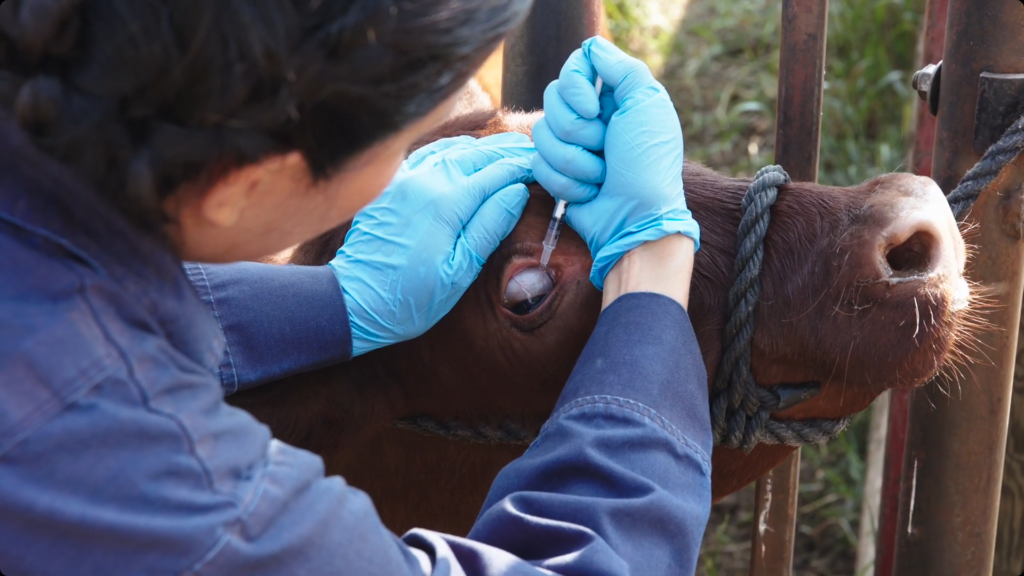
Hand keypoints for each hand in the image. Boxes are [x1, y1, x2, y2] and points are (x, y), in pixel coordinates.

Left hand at [329, 133, 534, 355]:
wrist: (354, 300)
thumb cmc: (410, 297)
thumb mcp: (460, 271)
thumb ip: (490, 226)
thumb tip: (516, 191)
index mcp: (446, 201)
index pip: (497, 173)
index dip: (522, 168)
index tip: (544, 166)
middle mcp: (424, 179)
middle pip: (477, 155)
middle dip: (507, 152)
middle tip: (534, 152)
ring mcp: (404, 178)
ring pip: (453, 150)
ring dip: (482, 148)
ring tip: (507, 149)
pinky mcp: (391, 185)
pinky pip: (429, 155)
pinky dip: (454, 151)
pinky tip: (465, 154)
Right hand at [531, 36, 699, 289]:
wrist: (635, 220)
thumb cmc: (648, 165)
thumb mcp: (647, 106)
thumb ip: (622, 69)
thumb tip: (592, 46)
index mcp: (613, 96)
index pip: (574, 68)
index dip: (574, 87)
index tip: (594, 109)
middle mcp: (590, 117)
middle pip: (551, 99)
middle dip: (576, 130)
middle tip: (604, 147)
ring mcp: (571, 146)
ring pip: (541, 135)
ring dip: (574, 161)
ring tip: (601, 175)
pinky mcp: (556, 173)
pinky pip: (538, 165)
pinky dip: (567, 182)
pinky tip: (591, 192)